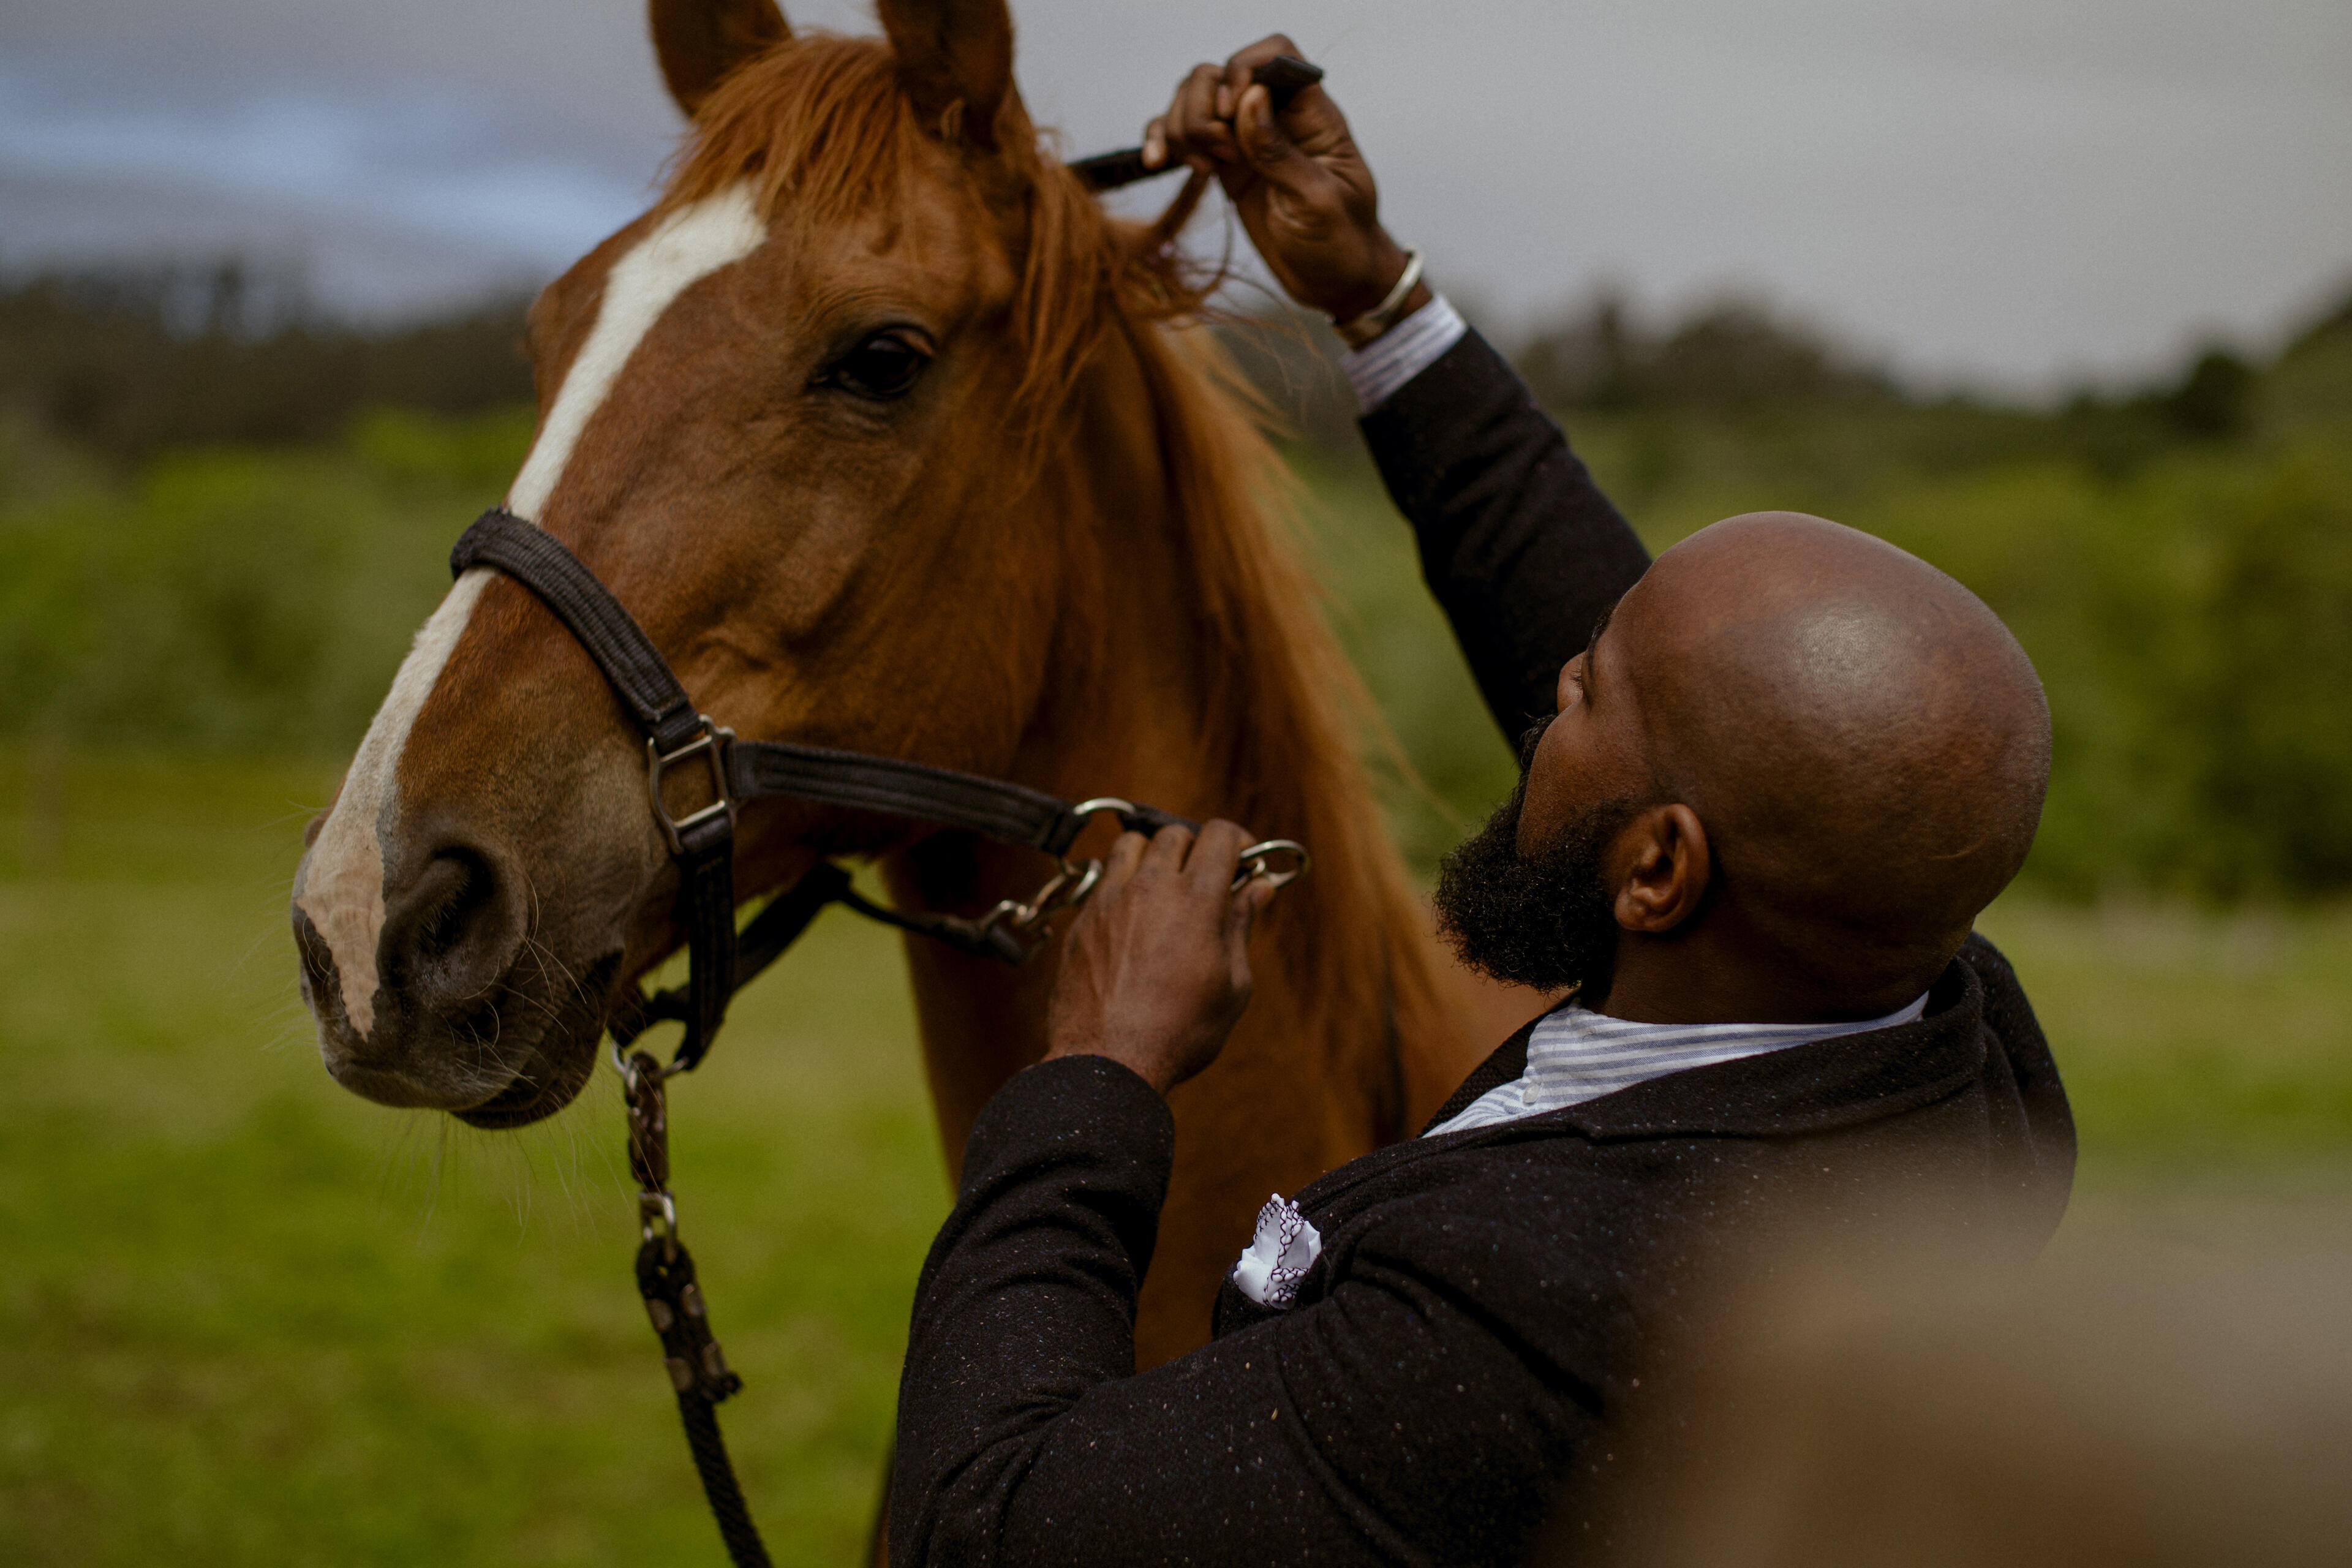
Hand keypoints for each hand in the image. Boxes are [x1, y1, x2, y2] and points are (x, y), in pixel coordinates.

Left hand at [1043, 821, 1274, 1096]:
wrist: (1107, 1062)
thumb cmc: (1179, 1032)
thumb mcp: (1232, 985)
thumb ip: (1241, 926)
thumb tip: (1258, 888)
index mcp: (1197, 899)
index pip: (1221, 835)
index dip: (1240, 842)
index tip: (1244, 862)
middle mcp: (1149, 888)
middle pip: (1175, 834)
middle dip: (1196, 850)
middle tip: (1205, 883)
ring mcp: (1109, 900)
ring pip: (1131, 844)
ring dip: (1153, 856)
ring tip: (1163, 888)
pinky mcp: (1081, 920)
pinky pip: (1102, 878)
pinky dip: (1121, 883)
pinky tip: (1132, 917)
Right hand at [1141, 34, 1430, 326]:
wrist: (1335, 284)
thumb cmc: (1340, 242)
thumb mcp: (1316, 201)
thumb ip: (1280, 151)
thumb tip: (1250, 97)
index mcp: (1311, 116)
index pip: (1275, 55)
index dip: (1242, 70)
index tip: (1231, 114)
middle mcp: (1275, 118)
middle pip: (1218, 74)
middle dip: (1202, 109)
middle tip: (1220, 158)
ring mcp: (1245, 141)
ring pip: (1194, 100)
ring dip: (1181, 128)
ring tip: (1204, 171)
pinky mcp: (1224, 165)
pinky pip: (1182, 136)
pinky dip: (1162, 140)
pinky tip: (1155, 162)